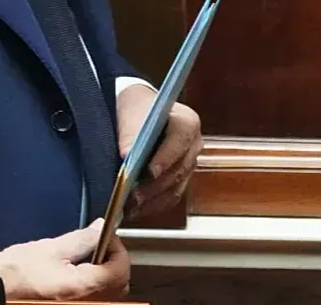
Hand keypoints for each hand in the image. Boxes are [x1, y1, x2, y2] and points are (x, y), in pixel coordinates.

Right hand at [0, 218, 129, 299]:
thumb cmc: (16, 273)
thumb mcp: (51, 248)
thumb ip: (82, 238)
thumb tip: (101, 228)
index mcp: (83, 287)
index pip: (120, 269)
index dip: (117, 248)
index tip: (106, 236)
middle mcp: (87, 302)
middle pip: (119, 284)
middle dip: (113, 261)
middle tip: (98, 246)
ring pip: (109, 294)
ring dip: (105, 274)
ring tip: (87, 260)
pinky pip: (95, 299)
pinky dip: (95, 286)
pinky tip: (79, 274)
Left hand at [115, 83, 201, 218]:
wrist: (141, 113)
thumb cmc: (137, 109)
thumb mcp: (131, 113)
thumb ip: (130, 133)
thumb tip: (126, 155)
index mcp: (187, 123)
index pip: (179, 142)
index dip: (165, 158)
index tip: (150, 172)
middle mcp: (194, 145)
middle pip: (177, 170)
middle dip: (154, 186)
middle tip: (132, 196)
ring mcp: (189, 164)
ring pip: (174, 188)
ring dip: (151, 200)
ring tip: (129, 208)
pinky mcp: (181, 180)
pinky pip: (170, 197)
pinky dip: (152, 205)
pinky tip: (134, 210)